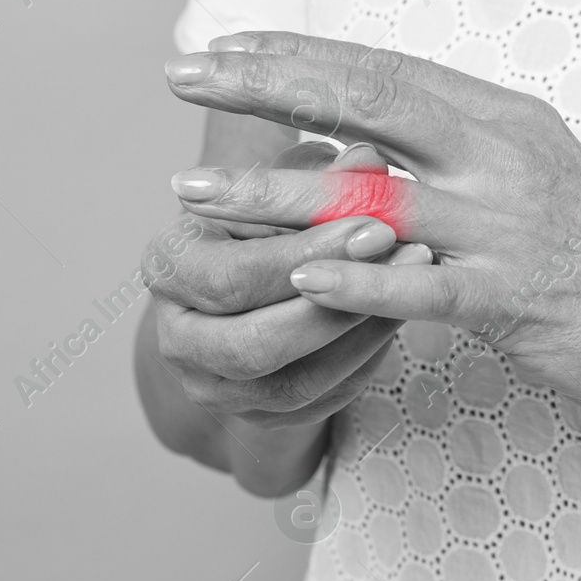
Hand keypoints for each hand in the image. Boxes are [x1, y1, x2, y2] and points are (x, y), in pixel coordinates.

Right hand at [144, 143, 432, 429]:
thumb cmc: (262, 224)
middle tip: (406, 261)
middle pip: (254, 343)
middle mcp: (176, 338)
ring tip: (414, 287)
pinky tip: (396, 319)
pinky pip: (318, 404)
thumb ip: (318, 176)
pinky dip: (363, 362)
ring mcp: (213, 388)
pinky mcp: (255, 419)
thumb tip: (367, 161)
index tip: (376, 226)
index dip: (307, 256)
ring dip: (359, 335)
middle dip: (336, 306)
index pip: (232, 276)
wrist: (249, 289)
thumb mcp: (281, 189)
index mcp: (166, 268)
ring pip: (292, 383)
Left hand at [164, 31, 580, 441]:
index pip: (380, 69)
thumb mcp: (526, 179)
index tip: (222, 47)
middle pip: (366, 102)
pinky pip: (423, 287)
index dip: (296, 55)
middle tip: (183, 76)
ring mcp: (508, 225)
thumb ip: (449, 151)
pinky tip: (296, 277)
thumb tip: (362, 140)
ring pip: (372, 200)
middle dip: (265, 86)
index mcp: (500, 117)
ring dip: (274, 195)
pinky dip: (357, 281)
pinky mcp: (516, 298)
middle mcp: (501, 154)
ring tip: (193, 194)